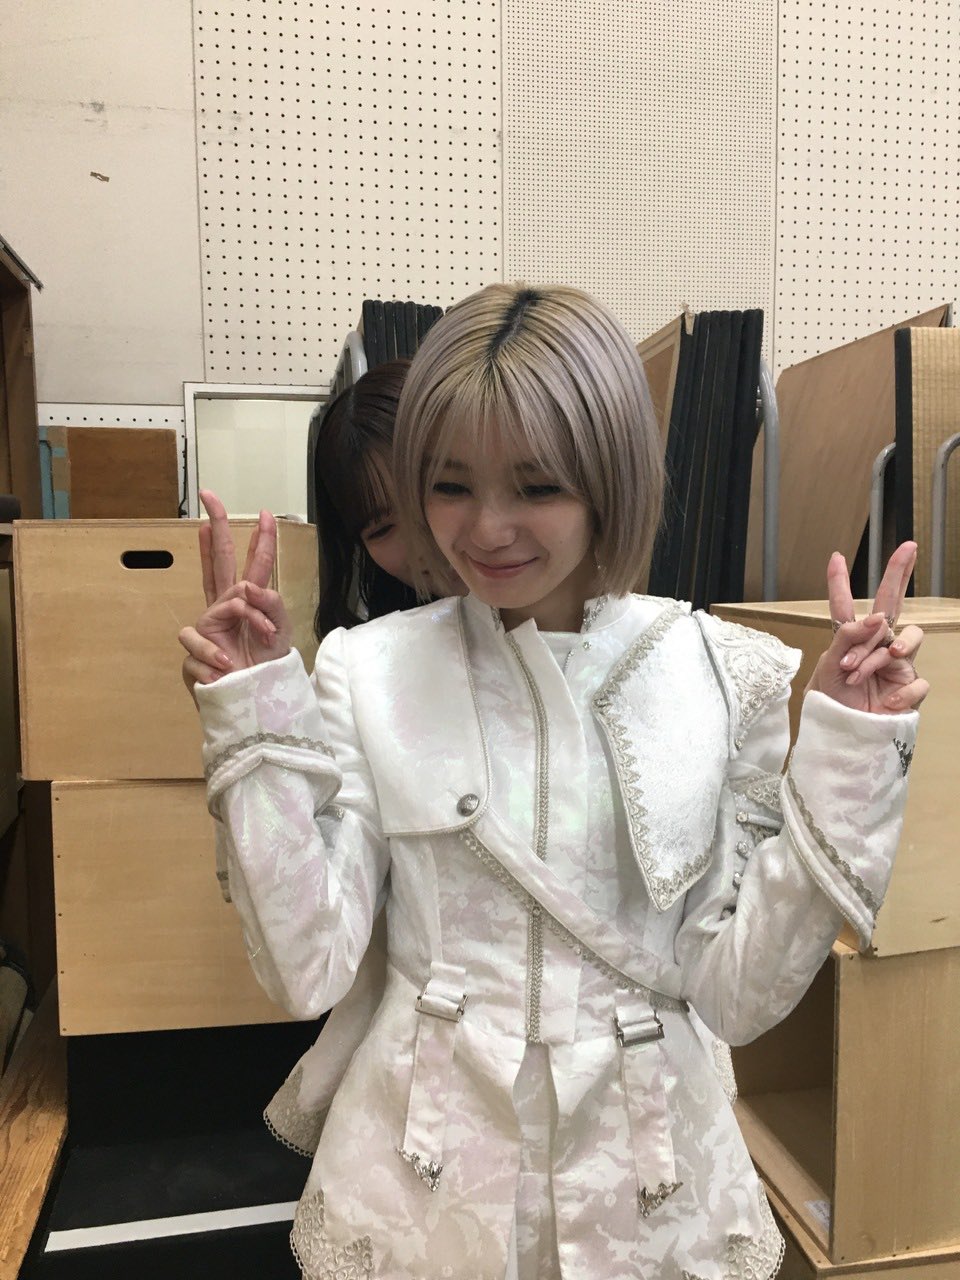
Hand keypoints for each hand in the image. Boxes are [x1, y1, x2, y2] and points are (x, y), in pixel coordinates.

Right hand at [179, 490, 292, 690]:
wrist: (252, 701)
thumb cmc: (265, 667)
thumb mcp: (282, 633)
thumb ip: (272, 605)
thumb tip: (250, 587)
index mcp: (250, 602)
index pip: (255, 565)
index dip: (260, 541)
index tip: (265, 514)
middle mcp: (227, 607)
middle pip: (220, 561)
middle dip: (217, 527)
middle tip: (210, 498)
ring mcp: (209, 625)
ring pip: (225, 600)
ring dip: (252, 619)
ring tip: (263, 638)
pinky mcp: (193, 647)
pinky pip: (204, 639)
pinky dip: (218, 654)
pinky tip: (227, 665)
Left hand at [806, 541, 927, 713]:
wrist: (844, 736)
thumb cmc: (832, 703)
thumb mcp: (828, 669)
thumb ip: (847, 639)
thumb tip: (877, 618)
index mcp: (849, 640)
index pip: (845, 607)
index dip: (840, 583)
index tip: (834, 557)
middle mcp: (876, 646)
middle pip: (892, 604)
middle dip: (899, 574)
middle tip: (909, 547)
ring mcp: (895, 665)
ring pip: (906, 640)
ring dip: (881, 654)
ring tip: (861, 671)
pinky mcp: (909, 687)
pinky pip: (915, 680)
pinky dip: (900, 692)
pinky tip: (885, 703)